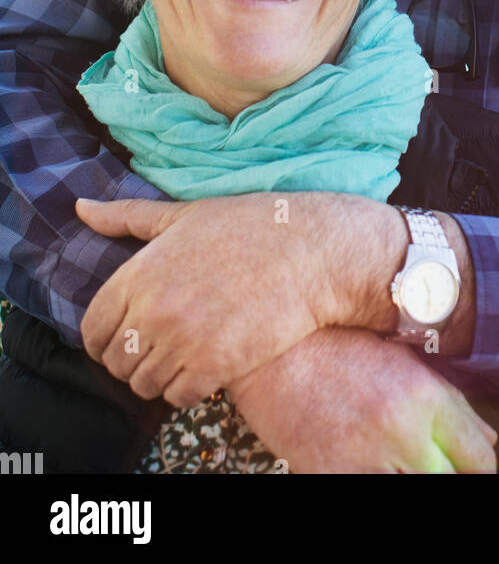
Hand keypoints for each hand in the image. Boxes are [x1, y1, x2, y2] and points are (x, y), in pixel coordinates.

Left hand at [77, 192, 342, 405]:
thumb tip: (80, 207)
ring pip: (145, 385)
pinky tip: (207, 367)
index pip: (92, 329)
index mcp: (140, 272)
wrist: (311, 251)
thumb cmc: (250, 226)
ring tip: (187, 355)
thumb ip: (127, 216)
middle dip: (135, 359)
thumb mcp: (184, 214)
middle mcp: (154, 309)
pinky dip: (188, 389)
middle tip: (165, 346)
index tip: (129, 336)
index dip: (105, 339)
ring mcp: (184, 340)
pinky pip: (179, 398)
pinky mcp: (215, 365)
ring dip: (161, 377)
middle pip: (116, 362)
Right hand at [229, 327, 497, 473]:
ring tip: (398, 460)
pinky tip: (371, 465)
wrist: (274, 353)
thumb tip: (490, 441)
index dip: (481, 469)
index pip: (479, 458)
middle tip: (434, 463)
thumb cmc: (339, 348)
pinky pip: (371, 492)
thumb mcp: (403, 362)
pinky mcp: (331, 479)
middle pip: (449, 482)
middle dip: (448, 475)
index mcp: (424, 398)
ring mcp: (366, 461)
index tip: (472, 469)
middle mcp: (402, 432)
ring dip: (412, 477)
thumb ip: (451, 402)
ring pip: (415, 490)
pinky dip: (378, 482)